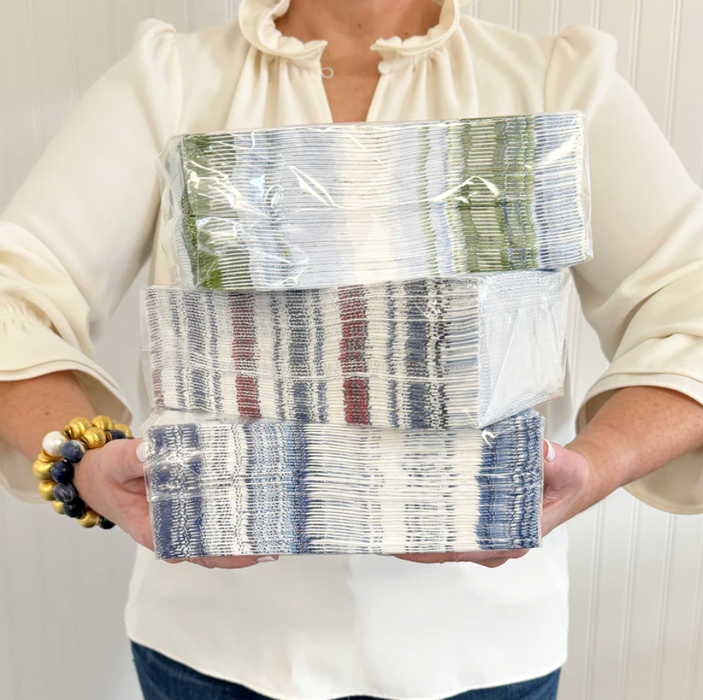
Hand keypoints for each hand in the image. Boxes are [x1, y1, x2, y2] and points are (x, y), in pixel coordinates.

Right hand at [72, 438, 273, 568]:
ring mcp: (183, 522)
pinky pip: (214, 514)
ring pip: (219, 533)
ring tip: (277, 518)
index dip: (230, 555)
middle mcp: (174, 533)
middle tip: (278, 531)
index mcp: (157, 532)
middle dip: (247, 542)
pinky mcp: (189, 508)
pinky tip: (257, 501)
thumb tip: (151, 452)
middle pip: (217, 547)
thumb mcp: (116, 463)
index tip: (257, 551)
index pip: (200, 552)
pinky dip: (234, 510)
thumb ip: (132, 458)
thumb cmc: (108, 474)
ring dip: (245, 528)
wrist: (98, 475)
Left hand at [395, 441, 591, 567]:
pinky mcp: (478, 525)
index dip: (436, 546)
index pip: (469, 548)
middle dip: (417, 539)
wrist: (564, 483)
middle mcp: (498, 544)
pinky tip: (406, 506)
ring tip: (387, 515)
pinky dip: (429, 519)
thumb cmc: (565, 482)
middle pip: (449, 547)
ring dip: (419, 530)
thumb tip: (540, 452)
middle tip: (386, 524)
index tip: (409, 539)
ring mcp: (486, 537)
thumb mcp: (570, 468)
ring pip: (446, 540)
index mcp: (517, 537)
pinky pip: (450, 527)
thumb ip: (558, 462)